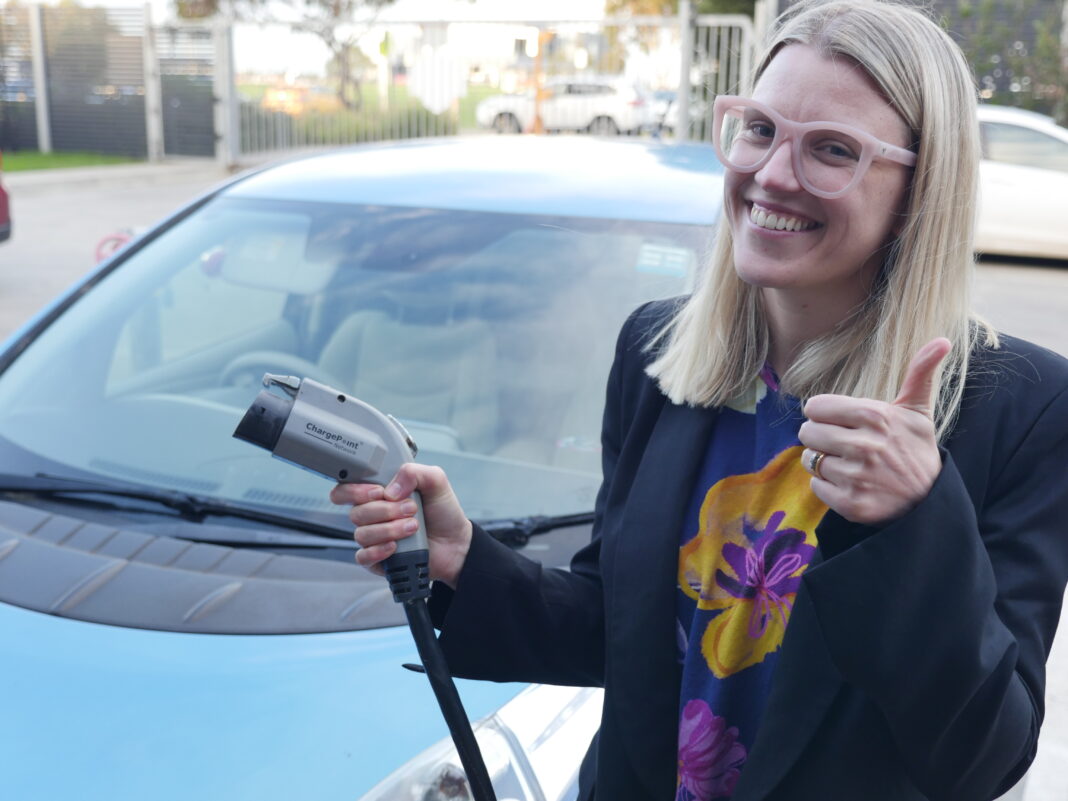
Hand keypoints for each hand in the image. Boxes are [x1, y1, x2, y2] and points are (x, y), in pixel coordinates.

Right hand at [329, 463, 472, 588]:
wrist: (455, 542)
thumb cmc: (442, 512)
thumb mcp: (435, 481)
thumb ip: (414, 472)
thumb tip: (391, 489)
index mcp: (379, 493)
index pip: (346, 490)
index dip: (355, 491)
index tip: (380, 492)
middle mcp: (372, 515)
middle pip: (355, 513)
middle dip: (384, 511)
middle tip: (410, 509)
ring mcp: (374, 538)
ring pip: (362, 534)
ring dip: (389, 530)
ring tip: (413, 527)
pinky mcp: (377, 559)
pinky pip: (363, 557)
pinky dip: (378, 551)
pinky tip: (395, 546)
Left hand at [798, 338, 951, 525]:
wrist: (929, 501)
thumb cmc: (915, 450)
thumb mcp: (917, 411)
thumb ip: (920, 374)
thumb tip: (942, 340)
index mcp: (876, 416)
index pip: (815, 407)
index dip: (823, 414)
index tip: (840, 422)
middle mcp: (865, 445)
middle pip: (807, 432)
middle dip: (820, 437)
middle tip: (843, 444)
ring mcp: (858, 476)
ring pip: (810, 459)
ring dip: (824, 462)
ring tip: (849, 464)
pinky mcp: (851, 503)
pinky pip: (815, 486)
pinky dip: (827, 486)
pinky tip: (850, 484)